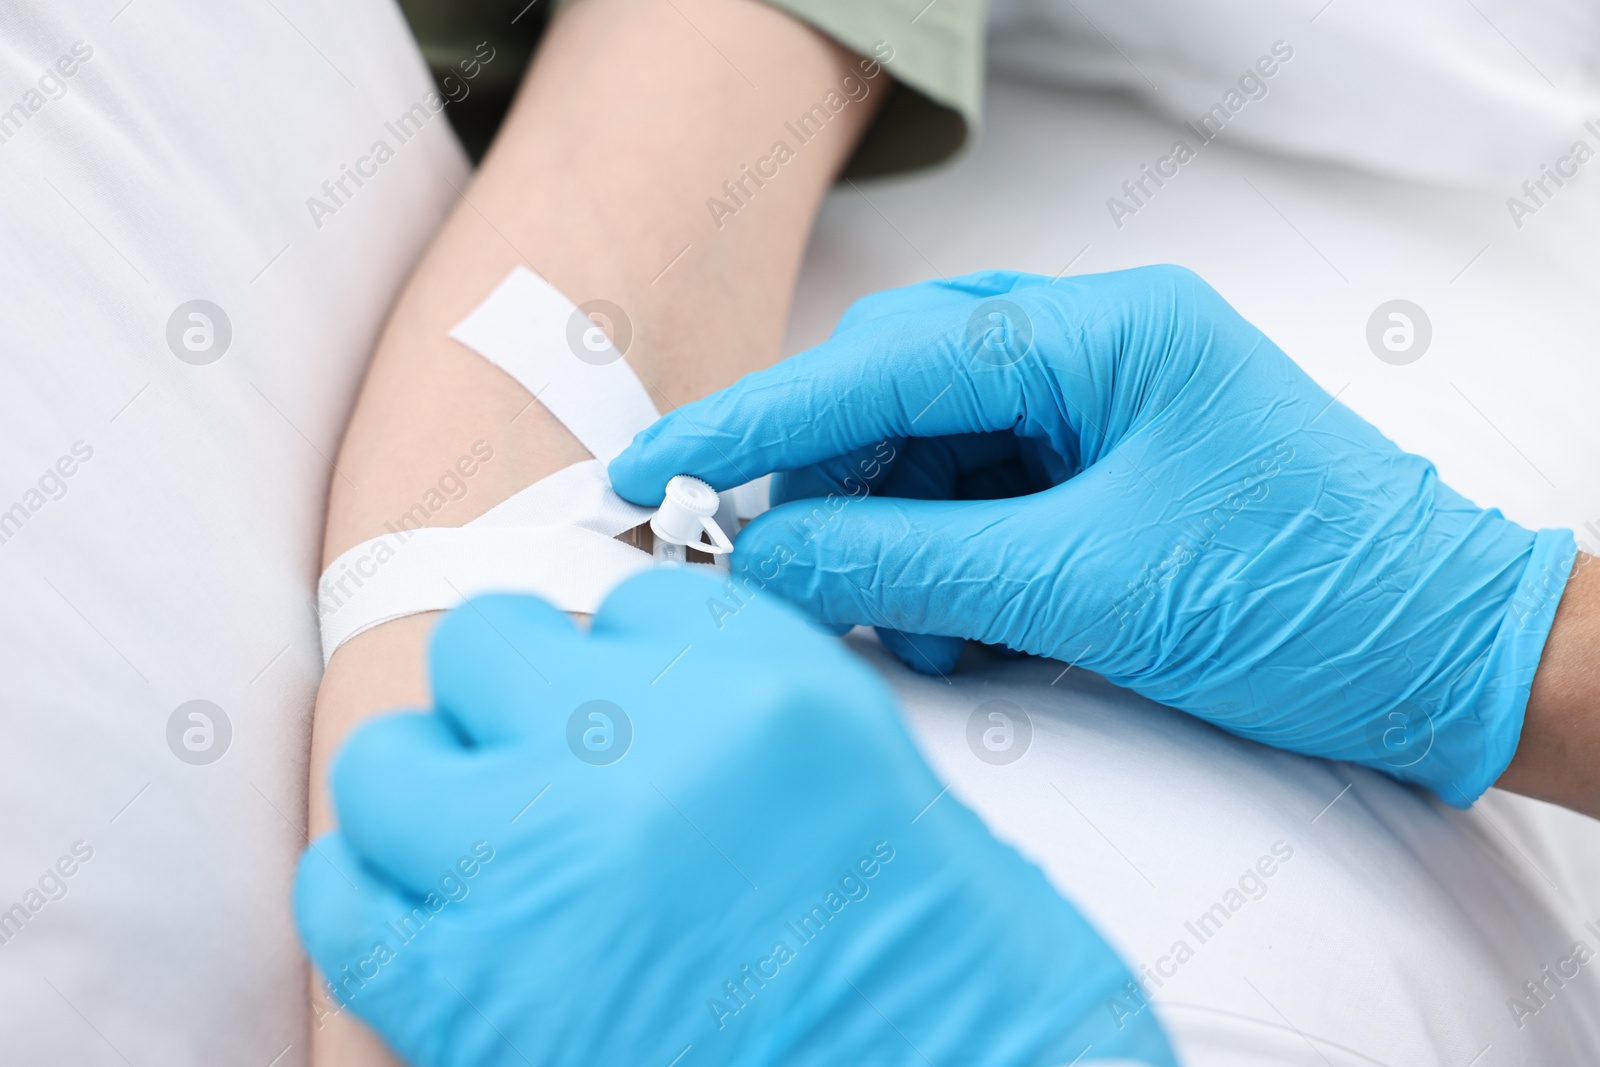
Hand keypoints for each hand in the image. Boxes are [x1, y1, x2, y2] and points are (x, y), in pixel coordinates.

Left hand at [294, 568, 1175, 1066]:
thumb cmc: (923, 945)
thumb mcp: (856, 754)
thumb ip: (723, 679)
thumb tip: (610, 653)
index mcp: (751, 699)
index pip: (609, 604)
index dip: (603, 655)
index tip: (605, 694)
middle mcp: (637, 769)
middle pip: (482, 652)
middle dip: (508, 697)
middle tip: (547, 757)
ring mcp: (541, 884)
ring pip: (389, 764)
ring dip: (433, 788)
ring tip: (490, 835)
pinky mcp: (474, 1007)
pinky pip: (343, 903)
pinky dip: (368, 891)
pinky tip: (427, 905)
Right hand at [610, 267, 1576, 807]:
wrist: (1443, 664)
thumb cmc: (1312, 599)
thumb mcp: (1092, 585)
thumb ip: (914, 564)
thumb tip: (770, 561)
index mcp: (1102, 334)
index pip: (887, 362)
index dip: (758, 422)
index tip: (657, 468)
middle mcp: (1088, 354)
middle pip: (894, 396)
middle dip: (824, 486)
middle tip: (757, 564)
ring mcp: (1091, 415)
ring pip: (925, 460)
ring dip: (888, 546)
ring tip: (910, 627)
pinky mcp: (1092, 480)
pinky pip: (971, 508)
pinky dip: (941, 571)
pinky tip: (958, 627)